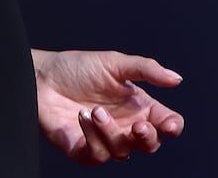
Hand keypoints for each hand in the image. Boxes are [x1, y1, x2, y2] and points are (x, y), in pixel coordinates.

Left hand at [33, 48, 183, 164]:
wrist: (40, 74)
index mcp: (137, 106)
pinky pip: (98, 155)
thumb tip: (176, 78)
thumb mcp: (113, 62)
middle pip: (149, 144)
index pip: (165, 122)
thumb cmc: (76, 67)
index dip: (171, 126)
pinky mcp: (84, 150)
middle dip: (148, 139)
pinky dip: (93, 137)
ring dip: (112, 133)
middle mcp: (124, 125)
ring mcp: (105, 140)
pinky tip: (82, 117)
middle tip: (138, 126)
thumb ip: (145, 69)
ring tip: (94, 110)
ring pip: (123, 152)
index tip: (167, 124)